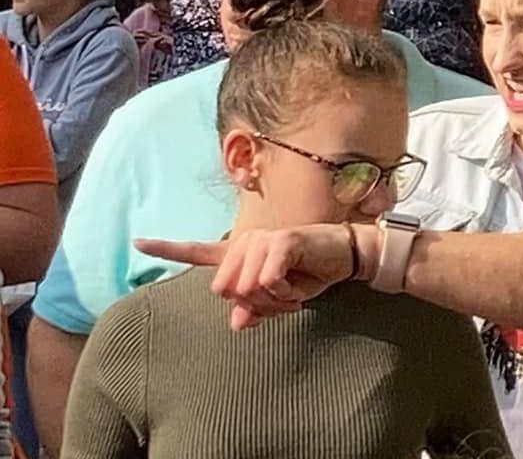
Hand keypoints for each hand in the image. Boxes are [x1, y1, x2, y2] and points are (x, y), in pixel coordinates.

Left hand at [135, 225, 361, 329]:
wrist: (345, 258)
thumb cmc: (310, 275)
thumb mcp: (279, 299)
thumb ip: (254, 309)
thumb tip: (238, 324)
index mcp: (240, 254)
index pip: (198, 252)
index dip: (166, 249)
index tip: (137, 241)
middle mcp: (245, 242)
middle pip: (224, 290)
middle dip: (253, 305)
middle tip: (280, 300)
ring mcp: (261, 240)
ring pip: (246, 290)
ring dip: (273, 302)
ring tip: (293, 292)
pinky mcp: (281, 241)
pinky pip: (267, 282)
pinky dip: (284, 294)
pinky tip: (299, 287)